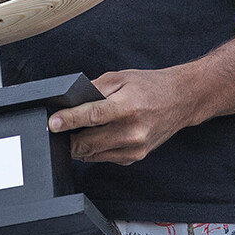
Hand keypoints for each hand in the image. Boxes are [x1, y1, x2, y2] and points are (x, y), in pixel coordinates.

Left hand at [48, 68, 199, 165]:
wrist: (181, 100)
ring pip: (93, 154)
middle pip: (88, 143)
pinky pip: (104, 158)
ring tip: (79, 130)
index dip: (70, 121)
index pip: (93, 116)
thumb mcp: (121, 77)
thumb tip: (72, 102)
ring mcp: (135, 148)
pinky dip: (95, 150)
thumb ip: (95, 89)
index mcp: (128, 107)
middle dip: (68, 138)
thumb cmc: (151, 86)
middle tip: (59, 128)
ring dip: (80, 145)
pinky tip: (99, 136)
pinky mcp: (135, 157)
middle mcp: (132, 131)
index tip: (53, 123)